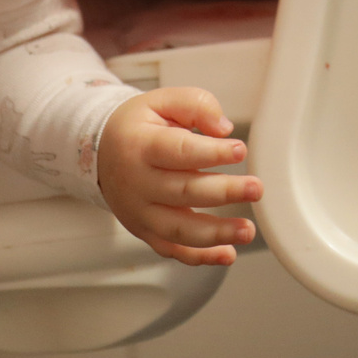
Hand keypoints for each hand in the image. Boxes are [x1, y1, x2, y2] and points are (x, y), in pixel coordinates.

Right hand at [96, 87, 260, 265]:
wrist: (101, 152)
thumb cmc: (137, 126)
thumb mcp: (161, 101)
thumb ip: (196, 106)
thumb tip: (224, 129)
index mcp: (140, 146)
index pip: (178, 151)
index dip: (211, 153)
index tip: (240, 150)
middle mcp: (137, 183)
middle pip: (183, 192)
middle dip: (224, 192)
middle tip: (256, 189)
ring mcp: (139, 212)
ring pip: (178, 229)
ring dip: (216, 233)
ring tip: (247, 231)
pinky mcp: (144, 231)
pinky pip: (171, 249)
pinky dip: (199, 257)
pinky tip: (227, 254)